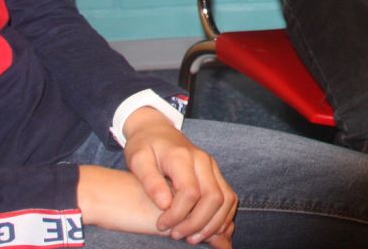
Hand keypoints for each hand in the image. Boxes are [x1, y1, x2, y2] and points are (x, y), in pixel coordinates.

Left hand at [115, 108, 237, 244]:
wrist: (156, 129)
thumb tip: (164, 204)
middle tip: (176, 235)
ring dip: (213, 224)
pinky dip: (222, 217)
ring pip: (226, 199)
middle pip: (213, 198)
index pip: (190, 192)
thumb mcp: (138, 160)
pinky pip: (229, 198)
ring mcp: (213, 166)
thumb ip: (150, 181)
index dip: (177, 215)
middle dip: (197, 223)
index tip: (161, 225)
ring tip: (192, 238)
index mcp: (182, 156)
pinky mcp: (216, 173)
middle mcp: (203, 160)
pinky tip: (206, 230)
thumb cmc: (144, 146)